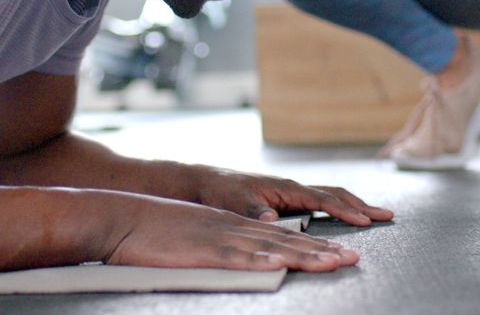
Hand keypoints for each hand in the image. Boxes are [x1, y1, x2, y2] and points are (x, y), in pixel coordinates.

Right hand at [105, 194, 360, 271]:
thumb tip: (242, 259)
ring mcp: (224, 238)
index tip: (341, 251)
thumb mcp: (197, 236)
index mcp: (235, 225)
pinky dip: (267, 259)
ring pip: (276, 246)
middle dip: (326, 248)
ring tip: (339, 260)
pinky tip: (285, 263)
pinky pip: (243, 255)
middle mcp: (237, 228)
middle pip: (291, 239)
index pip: (284, 235)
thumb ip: (222, 246)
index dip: (315, 243)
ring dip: (310, 254)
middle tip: (355, 256)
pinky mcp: (207, 249)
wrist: (124, 216)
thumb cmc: (155, 231)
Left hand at [187, 165, 393, 225]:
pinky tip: (348, 214)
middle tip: (386, 215)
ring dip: (355, 204)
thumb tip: (273, 218)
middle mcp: (293, 187)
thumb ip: (255, 210)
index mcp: (285, 187)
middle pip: (336, 193)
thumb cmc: (222, 190)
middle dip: (362, 205)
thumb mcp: (235, 201)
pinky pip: (321, 201)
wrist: (208, 181)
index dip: (345, 210)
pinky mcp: (289, 198)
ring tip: (376, 214)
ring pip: (331, 196)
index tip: (364, 220)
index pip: (323, 198)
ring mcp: (293, 192)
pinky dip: (340, 206)